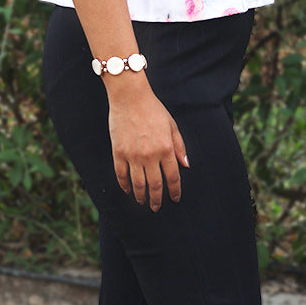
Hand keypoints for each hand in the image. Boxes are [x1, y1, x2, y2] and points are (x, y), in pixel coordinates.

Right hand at [106, 79, 188, 210]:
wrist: (130, 97)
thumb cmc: (153, 109)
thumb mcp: (172, 125)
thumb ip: (179, 146)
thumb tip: (186, 165)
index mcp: (166, 148)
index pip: (172, 177)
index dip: (174, 190)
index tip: (175, 198)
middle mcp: (150, 155)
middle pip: (155, 185)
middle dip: (157, 199)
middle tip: (156, 207)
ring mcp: (133, 155)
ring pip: (138, 184)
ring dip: (141, 196)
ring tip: (143, 201)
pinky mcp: (119, 152)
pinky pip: (121, 175)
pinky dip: (124, 185)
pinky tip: (128, 189)